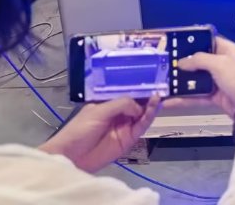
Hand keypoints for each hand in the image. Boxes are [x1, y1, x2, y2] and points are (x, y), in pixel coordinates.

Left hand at [39, 97, 159, 172]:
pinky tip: (154, 107)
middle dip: (149, 95)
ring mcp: (125, 126)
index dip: (140, 87)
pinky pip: (142, 126)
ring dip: (152, 105)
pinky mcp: (129, 139)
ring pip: (143, 113)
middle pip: (139, 103)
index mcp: (109, 103)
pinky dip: (150, 116)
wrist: (71, 157)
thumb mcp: (99, 111)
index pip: (128, 93)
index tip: (153, 78)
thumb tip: (139, 106)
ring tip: (159, 96)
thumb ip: (121, 104)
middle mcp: (119, 113)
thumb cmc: (79, 129)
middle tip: (163, 86)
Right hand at [169, 36, 234, 127]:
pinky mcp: (216, 96)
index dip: (196, 42)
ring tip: (166, 83)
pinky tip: (171, 101)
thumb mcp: (219, 63)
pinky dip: (185, 99)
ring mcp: (219, 81)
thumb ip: (199, 60)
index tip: (179, 44)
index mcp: (228, 50)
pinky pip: (197, 96)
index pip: (210, 41)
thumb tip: (182, 62)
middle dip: (186, 64)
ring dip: (183, 83)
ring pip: (197, 80)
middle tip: (168, 65)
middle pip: (201, 62)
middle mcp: (223, 64)